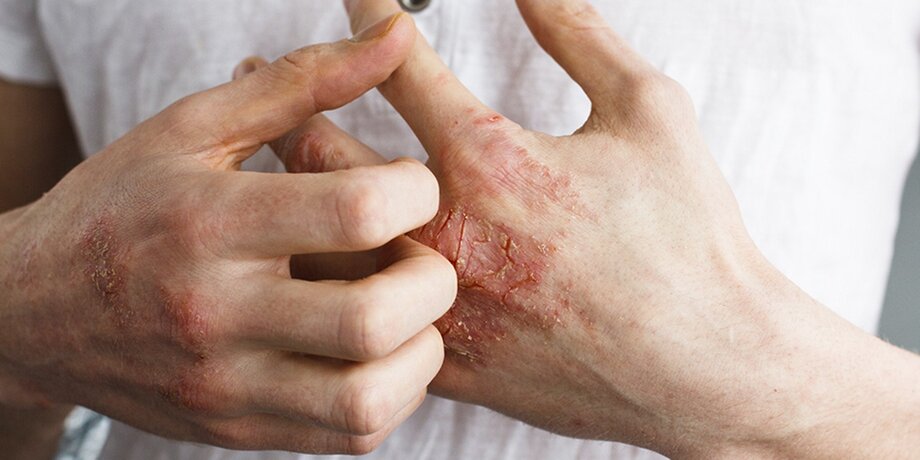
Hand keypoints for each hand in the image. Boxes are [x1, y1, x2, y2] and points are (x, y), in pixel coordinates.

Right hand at [0, 13, 456, 454]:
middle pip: (373, 319)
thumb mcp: (195, 129)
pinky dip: (390, 395)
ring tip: (404, 312)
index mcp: (209, 222)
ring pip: (369, 399)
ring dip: (420, 352)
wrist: (32, 311)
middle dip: (432, 283)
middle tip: (419, 258)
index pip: (354, 212)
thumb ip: (303, 83)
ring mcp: (226, 384)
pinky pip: (349, 436)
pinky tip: (375, 353)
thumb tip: (395, 36)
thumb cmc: (121, 207)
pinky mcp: (236, 429)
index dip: (415, 193)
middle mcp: (216, 312)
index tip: (410, 188)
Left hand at [329, 0, 918, 456]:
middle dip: (282, 102)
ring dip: (287, 194)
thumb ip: (578, 34)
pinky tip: (319, 263)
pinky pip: (356, 323)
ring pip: (317, 246)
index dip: (366, 16)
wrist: (707, 364)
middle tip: (260, 76)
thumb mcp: (648, 110)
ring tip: (270, 167)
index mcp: (491, 159)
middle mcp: (446, 230)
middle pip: (320, 154)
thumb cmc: (688, 237)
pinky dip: (329, 281)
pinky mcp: (445, 361)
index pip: (395, 64)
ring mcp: (437, 303)